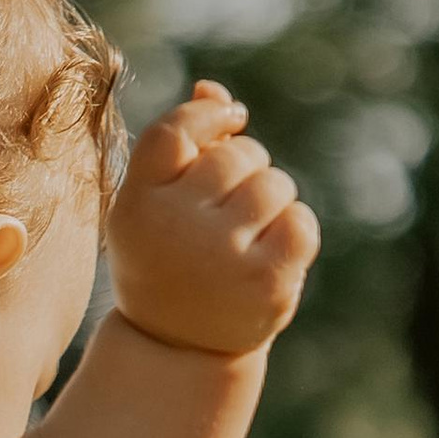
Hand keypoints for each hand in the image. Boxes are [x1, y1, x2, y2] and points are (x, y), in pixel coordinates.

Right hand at [106, 84, 318, 358]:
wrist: (179, 348)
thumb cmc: (167, 258)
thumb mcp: (156, 202)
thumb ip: (180, 143)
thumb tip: (213, 89)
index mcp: (136, 204)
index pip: (178, 129)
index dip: (210, 115)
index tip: (229, 119)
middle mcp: (174, 229)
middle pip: (237, 154)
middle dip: (243, 171)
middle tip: (223, 215)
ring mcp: (222, 258)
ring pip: (274, 185)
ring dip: (270, 203)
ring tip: (243, 240)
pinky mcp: (266, 283)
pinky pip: (301, 222)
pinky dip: (293, 232)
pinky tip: (268, 258)